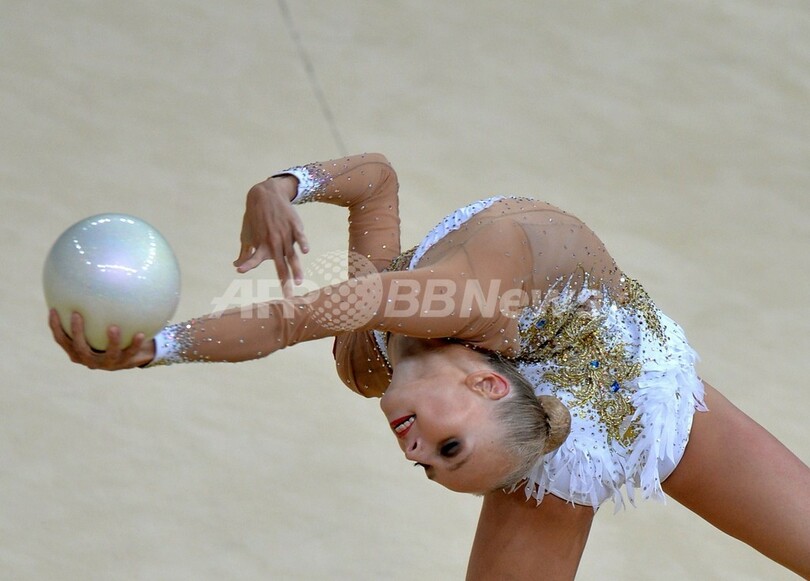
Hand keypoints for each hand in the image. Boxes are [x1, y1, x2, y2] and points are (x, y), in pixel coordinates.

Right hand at [48, 309, 155, 369]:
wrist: (129, 356)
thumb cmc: (105, 335)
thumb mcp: (95, 327)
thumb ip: (88, 312)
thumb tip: (80, 281)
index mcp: (77, 352)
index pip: (61, 340)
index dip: (55, 327)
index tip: (53, 310)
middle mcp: (90, 360)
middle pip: (79, 348)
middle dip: (76, 332)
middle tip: (76, 314)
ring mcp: (108, 363)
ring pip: (108, 353)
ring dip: (111, 341)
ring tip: (113, 328)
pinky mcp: (124, 363)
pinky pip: (131, 352)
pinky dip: (135, 344)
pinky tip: (140, 334)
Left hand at [233, 175, 309, 297]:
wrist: (266, 194)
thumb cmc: (255, 218)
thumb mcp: (247, 234)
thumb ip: (245, 253)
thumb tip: (236, 267)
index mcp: (262, 244)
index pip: (254, 258)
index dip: (247, 264)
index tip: (240, 270)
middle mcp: (274, 242)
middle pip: (280, 265)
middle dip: (284, 281)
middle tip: (287, 296)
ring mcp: (285, 234)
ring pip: (291, 255)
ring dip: (295, 269)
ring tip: (298, 282)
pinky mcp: (294, 225)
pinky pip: (299, 236)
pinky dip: (302, 243)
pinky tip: (305, 251)